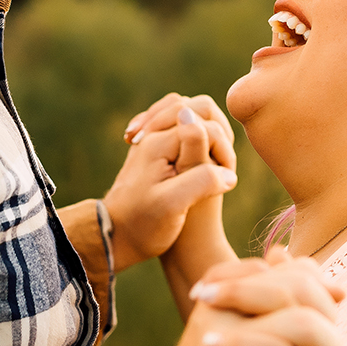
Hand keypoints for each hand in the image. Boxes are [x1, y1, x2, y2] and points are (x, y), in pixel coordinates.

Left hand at [103, 93, 236, 271]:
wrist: (118, 238)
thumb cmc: (145, 225)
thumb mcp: (174, 204)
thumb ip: (200, 176)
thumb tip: (228, 165)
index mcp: (159, 141)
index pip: (201, 117)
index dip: (219, 144)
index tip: (222, 176)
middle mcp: (155, 134)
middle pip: (196, 107)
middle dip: (215, 132)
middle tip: (219, 164)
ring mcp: (155, 141)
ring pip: (191, 118)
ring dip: (208, 135)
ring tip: (212, 164)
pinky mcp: (159, 153)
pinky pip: (184, 131)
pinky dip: (198, 142)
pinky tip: (200, 166)